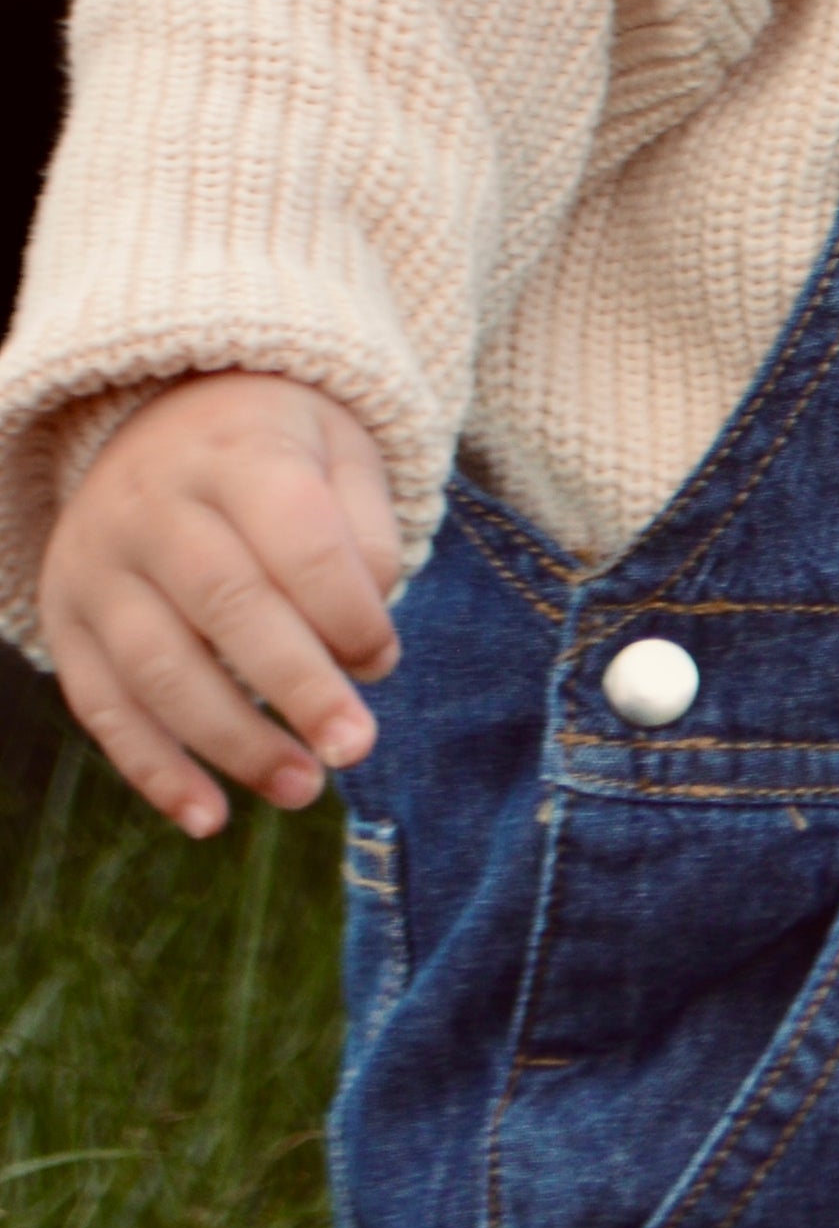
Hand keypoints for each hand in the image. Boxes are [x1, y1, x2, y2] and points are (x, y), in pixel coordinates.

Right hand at [39, 372, 401, 837]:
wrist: (165, 409)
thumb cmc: (278, 444)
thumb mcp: (339, 446)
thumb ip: (366, 532)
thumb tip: (365, 649)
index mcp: (236, 449)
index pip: (299, 539)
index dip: (347, 610)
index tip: (384, 661)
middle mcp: (155, 503)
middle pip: (229, 607)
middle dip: (298, 688)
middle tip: (355, 748)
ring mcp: (99, 563)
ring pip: (160, 668)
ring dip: (233, 743)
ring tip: (303, 789)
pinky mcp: (65, 617)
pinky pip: (101, 706)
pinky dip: (153, 770)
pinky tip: (208, 817)